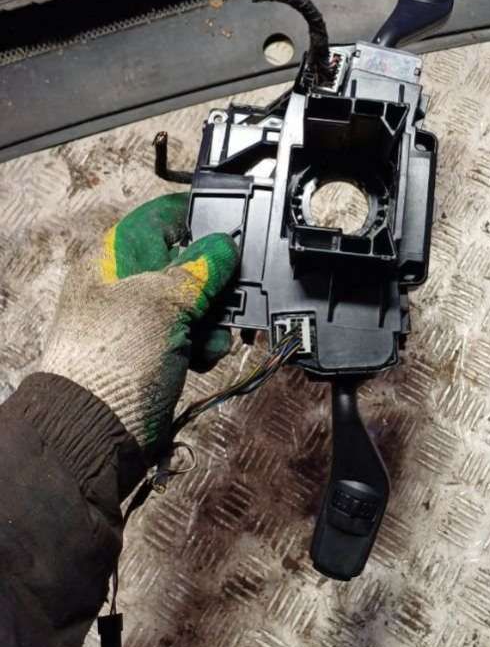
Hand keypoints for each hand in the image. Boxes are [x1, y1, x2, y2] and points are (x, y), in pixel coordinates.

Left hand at [40, 193, 237, 457]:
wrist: (98, 427)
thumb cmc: (117, 355)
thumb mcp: (163, 299)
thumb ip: (200, 267)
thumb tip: (225, 245)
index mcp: (116, 256)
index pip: (162, 218)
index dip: (197, 219)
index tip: (232, 227)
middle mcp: (128, 282)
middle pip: (186, 261)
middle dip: (215, 278)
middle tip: (236, 289)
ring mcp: (142, 319)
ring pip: (195, 300)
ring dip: (215, 315)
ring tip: (216, 334)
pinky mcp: (156, 351)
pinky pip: (192, 333)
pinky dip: (205, 342)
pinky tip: (206, 355)